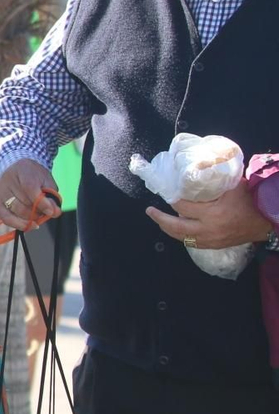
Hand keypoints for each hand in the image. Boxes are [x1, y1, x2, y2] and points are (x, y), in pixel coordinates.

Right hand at [0, 159, 61, 229]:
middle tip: (46, 211)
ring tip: (38, 213)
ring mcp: (0, 192)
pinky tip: (30, 225)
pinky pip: (7, 219)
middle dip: (38, 211)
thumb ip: (51, 196)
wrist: (17, 171)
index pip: (29, 188)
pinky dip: (20, 225)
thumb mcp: (46, 181)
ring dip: (32, 217)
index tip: (51, 212)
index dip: (41, 202)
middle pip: (24, 202)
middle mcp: (7, 180)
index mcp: (22, 170)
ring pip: (18, 212)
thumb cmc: (35, 177)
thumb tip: (54, 213)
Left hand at [146, 184, 270, 249]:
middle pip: (176, 227)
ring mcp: (210, 240)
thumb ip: (215, 179)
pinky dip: (181, 236)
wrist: (265, 222)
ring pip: (181, 237)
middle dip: (160, 218)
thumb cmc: (250, 201)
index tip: (166, 193)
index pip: (184, 207)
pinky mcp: (213, 246)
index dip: (173, 200)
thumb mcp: (233, 186)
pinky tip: (175, 229)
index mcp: (213, 213)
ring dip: (168, 228)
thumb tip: (198, 168)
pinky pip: (191, 243)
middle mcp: (208, 229)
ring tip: (158, 219)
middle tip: (149, 210)